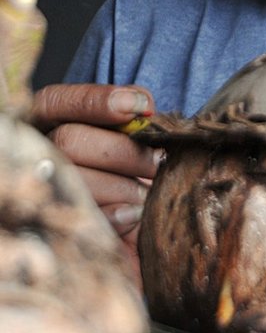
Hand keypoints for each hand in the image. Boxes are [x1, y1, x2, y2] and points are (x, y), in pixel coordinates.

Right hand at [30, 83, 160, 283]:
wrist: (139, 232)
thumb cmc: (132, 175)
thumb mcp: (134, 143)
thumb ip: (133, 120)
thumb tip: (143, 107)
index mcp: (50, 125)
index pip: (59, 102)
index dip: (97, 100)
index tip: (143, 106)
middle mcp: (38, 154)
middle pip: (70, 139)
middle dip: (124, 150)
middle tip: (159, 161)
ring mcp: (44, 193)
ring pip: (78, 178)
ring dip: (124, 186)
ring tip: (149, 194)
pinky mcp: (58, 231)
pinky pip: (85, 219)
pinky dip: (117, 215)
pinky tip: (136, 214)